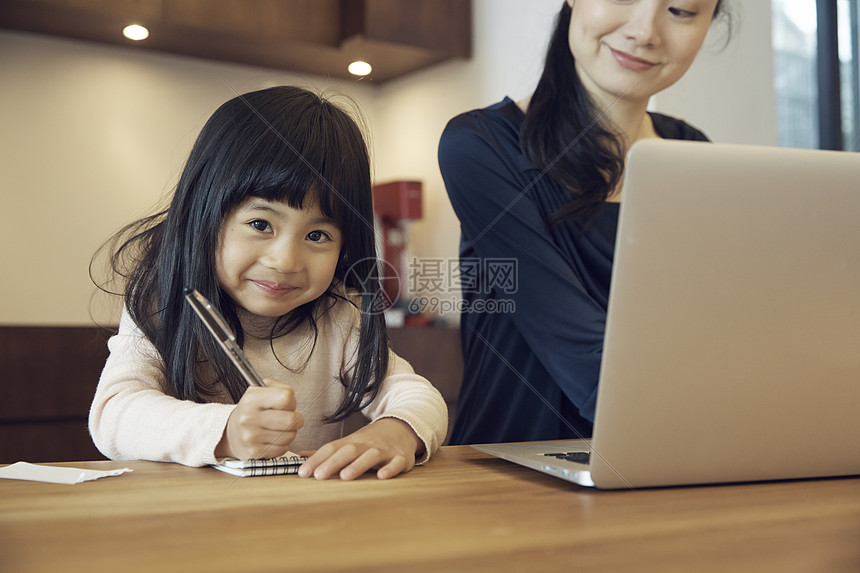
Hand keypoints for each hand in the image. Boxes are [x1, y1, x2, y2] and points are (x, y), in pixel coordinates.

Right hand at [215, 379, 304, 459]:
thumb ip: (281, 388)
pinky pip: (283, 448)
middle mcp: (249, 418)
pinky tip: (272, 439)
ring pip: (290, 435)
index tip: (287, 405)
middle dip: (296, 419)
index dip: (292, 402)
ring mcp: (251, 437)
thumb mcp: (261, 390)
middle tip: (288, 418)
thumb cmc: (251, 410)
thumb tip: (292, 398)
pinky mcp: (255, 452)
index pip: (286, 398)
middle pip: (291, 419)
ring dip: (289, 432)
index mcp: (251, 399)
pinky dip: (282, 444)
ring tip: (278, 428)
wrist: (230, 433)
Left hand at [297, 418, 422, 480]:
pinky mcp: (400, 458)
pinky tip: (382, 476)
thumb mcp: (349, 443)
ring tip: (345, 476)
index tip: (302, 472)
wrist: (402, 427)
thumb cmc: (370, 441)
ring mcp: (384, 451)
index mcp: (351, 443)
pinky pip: (395, 463)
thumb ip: (327, 452)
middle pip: (348, 451)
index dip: (316, 460)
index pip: (331, 449)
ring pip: (370, 456)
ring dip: (358, 465)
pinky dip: (390, 469)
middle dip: (333, 463)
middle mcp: (366, 445)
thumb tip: (300, 457)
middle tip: (318, 475)